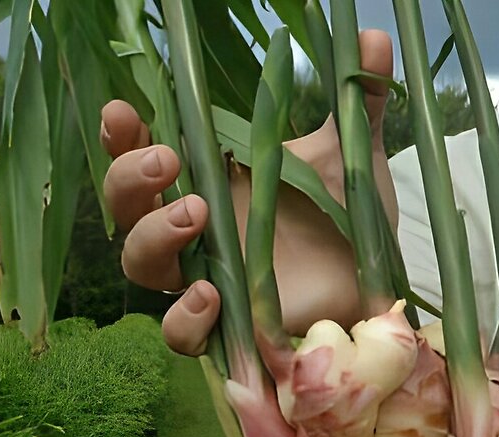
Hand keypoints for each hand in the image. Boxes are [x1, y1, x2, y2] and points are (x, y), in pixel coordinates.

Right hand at [101, 29, 397, 354]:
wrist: (377, 284)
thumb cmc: (347, 218)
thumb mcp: (351, 154)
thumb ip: (357, 100)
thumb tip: (373, 38)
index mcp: (209, 181)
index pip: (143, 155)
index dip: (121, 135)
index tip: (123, 110)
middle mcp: (196, 231)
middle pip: (125, 210)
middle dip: (128, 180)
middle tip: (167, 162)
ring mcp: (207, 280)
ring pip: (142, 266)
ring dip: (151, 238)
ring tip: (194, 216)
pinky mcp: (230, 330)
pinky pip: (182, 335)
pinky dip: (185, 319)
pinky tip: (210, 295)